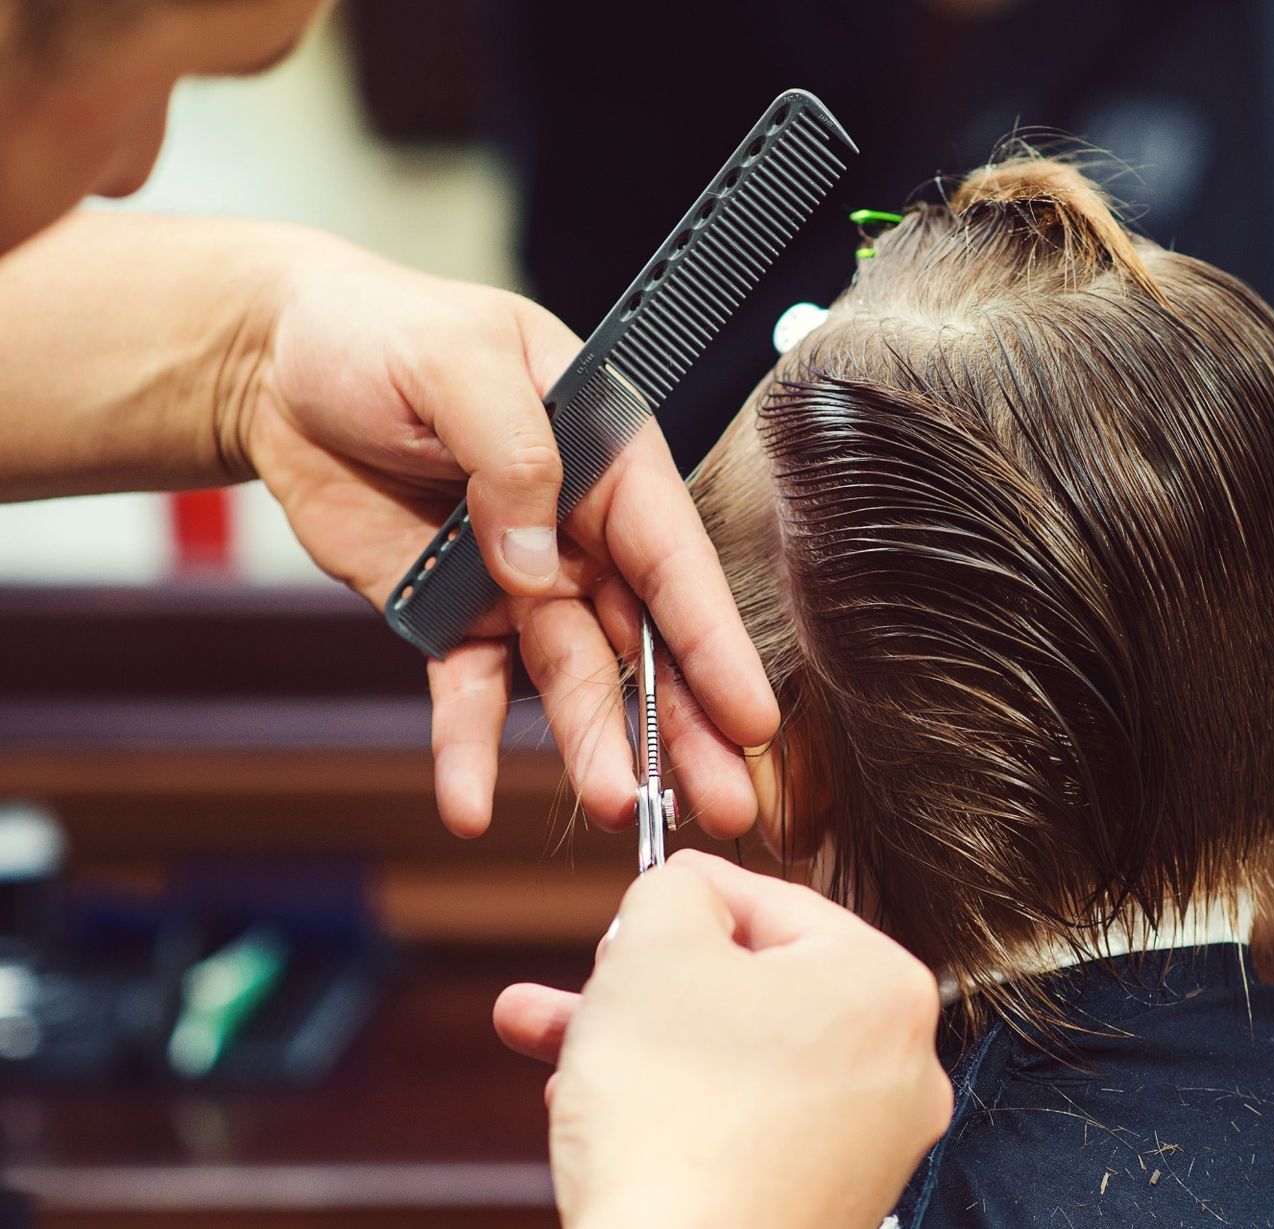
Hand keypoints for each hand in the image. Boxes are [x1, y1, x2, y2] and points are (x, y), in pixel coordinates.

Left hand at [235, 237, 776, 838]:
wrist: (281, 366)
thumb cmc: (383, 334)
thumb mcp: (457, 360)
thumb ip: (510, 452)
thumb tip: (536, 563)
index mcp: (608, 460)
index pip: (674, 558)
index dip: (714, 641)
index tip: (752, 719)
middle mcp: (580, 533)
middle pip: (645, 641)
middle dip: (685, 724)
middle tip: (724, 803)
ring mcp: (520, 585)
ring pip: (573, 681)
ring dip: (595, 748)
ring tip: (617, 810)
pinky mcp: (454, 621)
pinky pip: (470, 694)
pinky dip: (469, 750)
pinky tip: (469, 804)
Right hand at [494, 851, 952, 1228]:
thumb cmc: (674, 1113)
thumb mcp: (655, 947)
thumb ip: (674, 888)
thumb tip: (687, 888)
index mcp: (885, 984)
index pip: (772, 901)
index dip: (683, 899)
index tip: (627, 915)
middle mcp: (902, 1064)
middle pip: (752, 987)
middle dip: (647, 980)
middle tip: (586, 979)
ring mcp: (870, 1145)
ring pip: (735, 1060)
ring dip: (638, 1041)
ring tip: (543, 1033)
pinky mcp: (825, 1204)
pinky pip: (742, 1130)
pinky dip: (671, 1110)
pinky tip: (588, 1107)